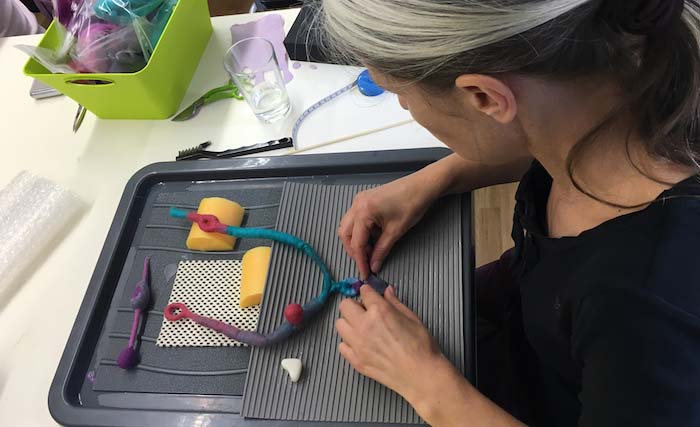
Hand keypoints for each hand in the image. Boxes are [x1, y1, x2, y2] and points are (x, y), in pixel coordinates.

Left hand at [336, 285, 442, 400]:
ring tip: (361, 328)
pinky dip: (348, 342)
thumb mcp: (412, 318)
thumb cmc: (421, 347)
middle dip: (354, 305)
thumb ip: (395, 303)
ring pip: (340, 324)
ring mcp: (357, 344)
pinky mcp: (356, 360)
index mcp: (379, 311)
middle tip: (365, 312)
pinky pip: (341, 345)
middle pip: (345, 306)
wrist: (421, 375)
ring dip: (349, 323)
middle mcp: (364, 325)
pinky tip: (361, 344)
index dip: (368, 292)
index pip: (364, 291)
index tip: (370, 296)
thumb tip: (387, 291)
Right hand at [338, 175, 434, 279]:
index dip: (360, 260)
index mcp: (363, 211)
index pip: (356, 242)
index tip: (365, 272)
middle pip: (345, 234)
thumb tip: (374, 264)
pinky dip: (362, 231)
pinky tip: (374, 237)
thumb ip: (382, 250)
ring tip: (372, 251)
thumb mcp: (396, 231)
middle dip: (354, 251)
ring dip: (357, 241)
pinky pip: (356, 219)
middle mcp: (357, 204)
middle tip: (366, 263)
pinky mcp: (365, 200)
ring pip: (348, 226)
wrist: (422, 186)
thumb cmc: (412, 202)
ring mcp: (360, 200)